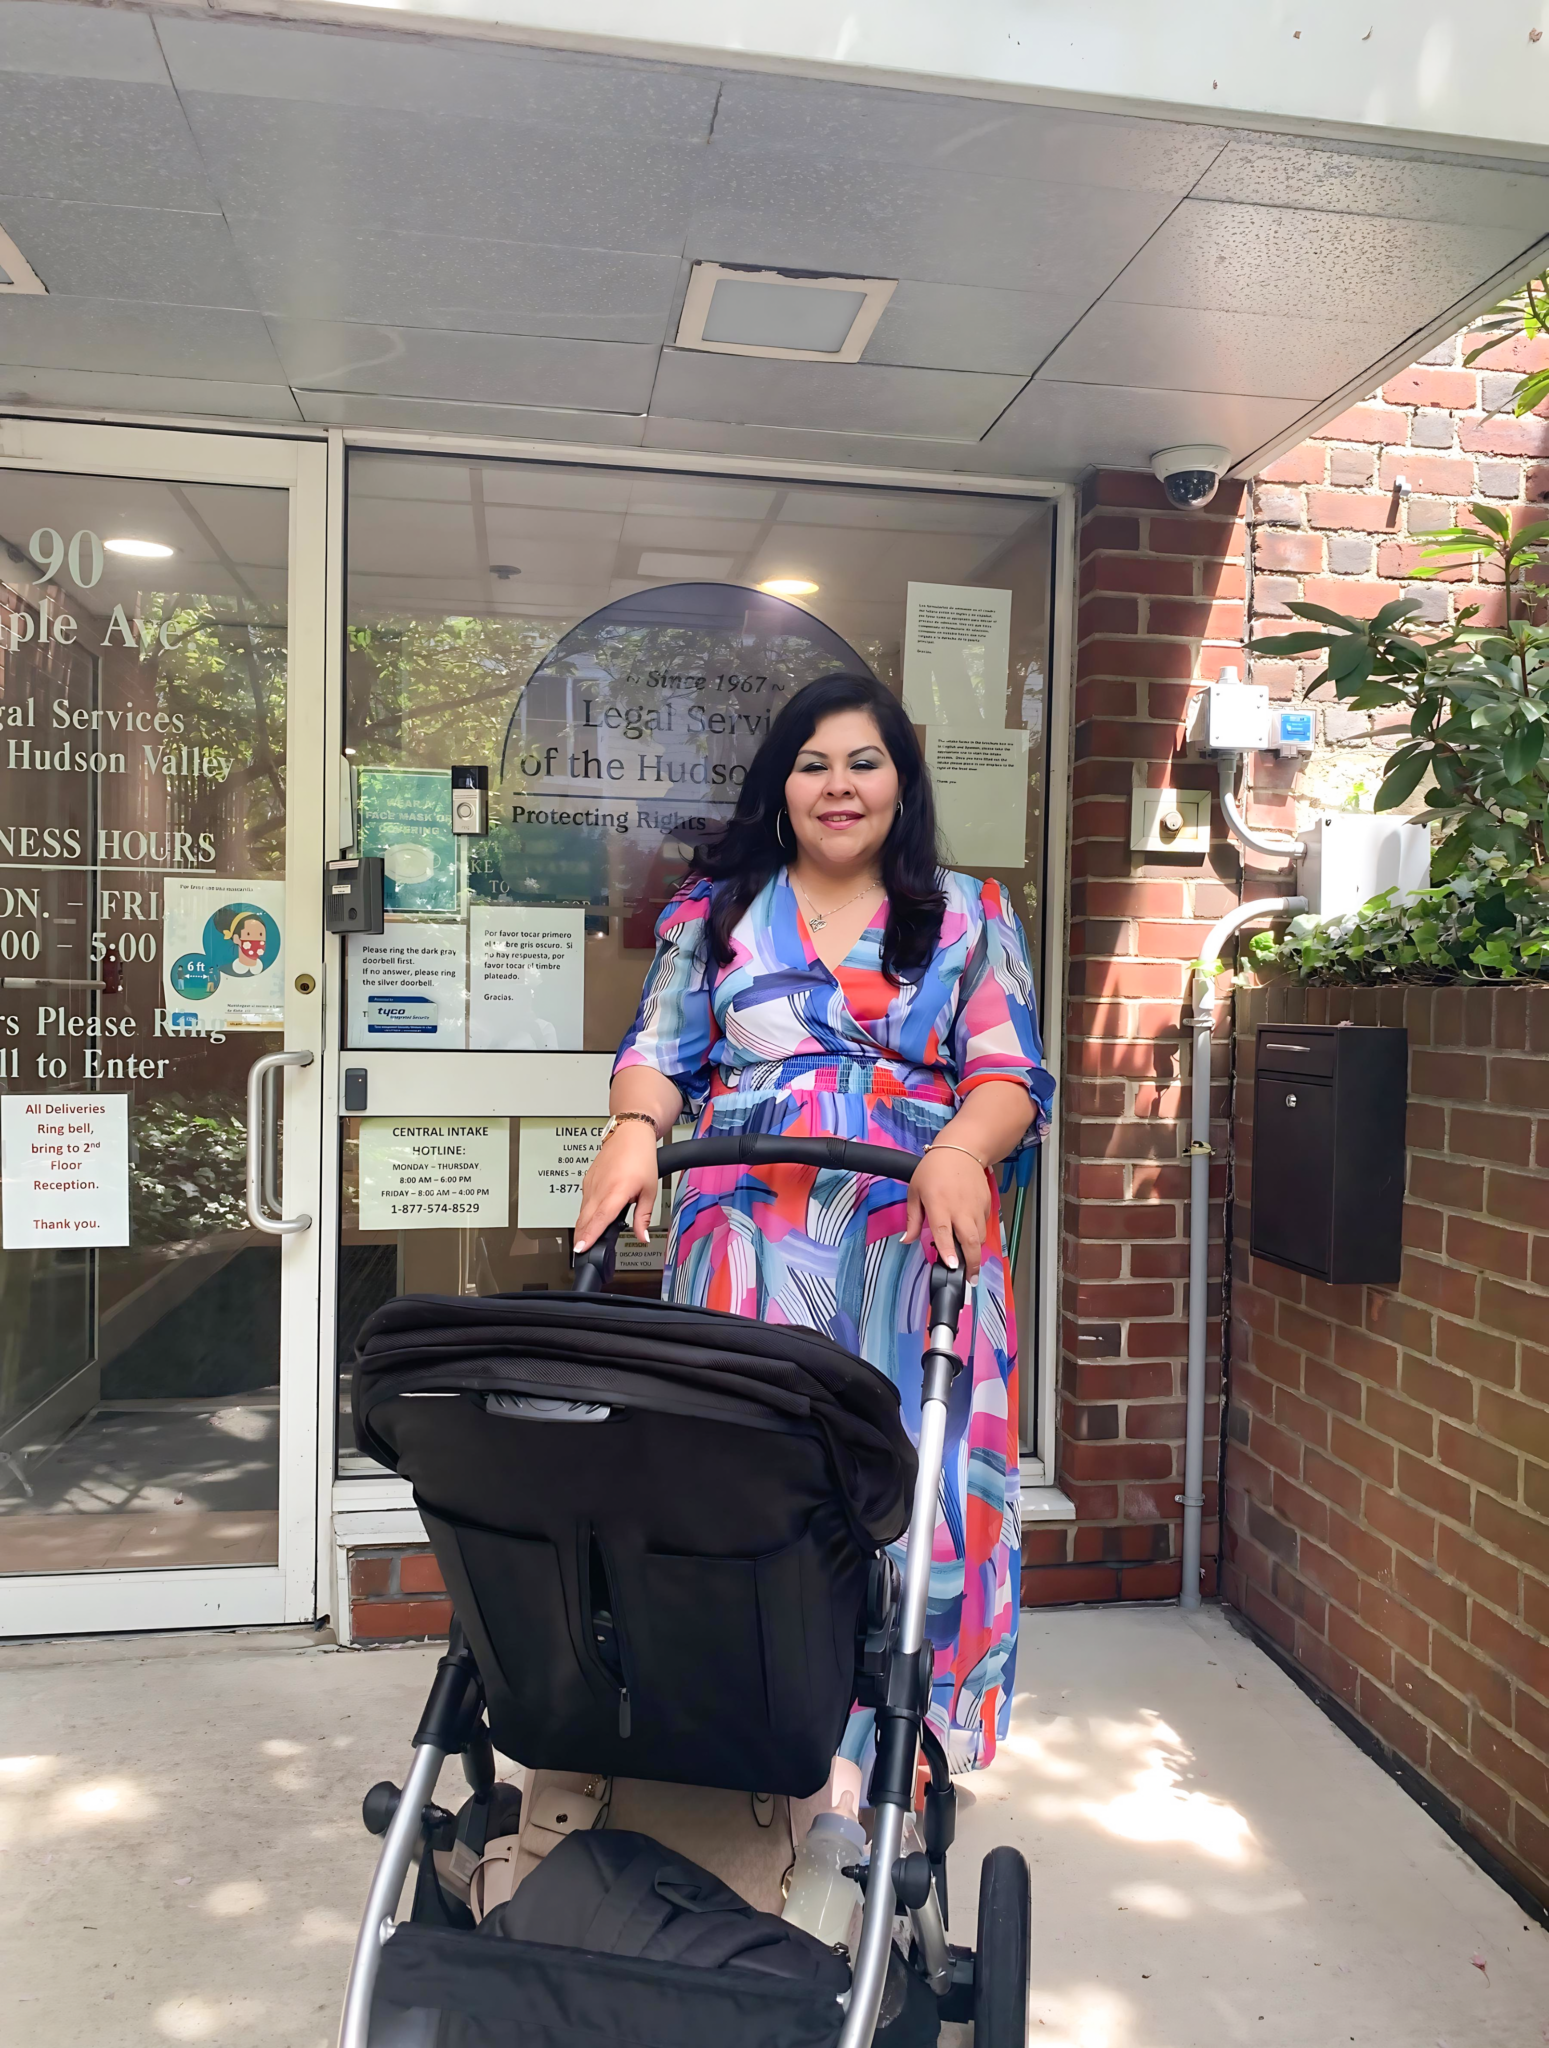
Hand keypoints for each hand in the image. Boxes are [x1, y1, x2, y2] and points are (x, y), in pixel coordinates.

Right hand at [574, 1123, 659, 1251]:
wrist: (629, 1134)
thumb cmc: (641, 1158)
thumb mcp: (649, 1190)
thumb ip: (644, 1217)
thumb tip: (643, 1237)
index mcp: (616, 1191)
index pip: (599, 1219)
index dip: (589, 1235)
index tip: (581, 1248)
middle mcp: (599, 1188)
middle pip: (585, 1219)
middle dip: (581, 1237)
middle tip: (580, 1252)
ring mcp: (591, 1184)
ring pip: (582, 1211)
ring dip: (582, 1226)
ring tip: (584, 1240)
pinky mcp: (587, 1180)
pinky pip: (584, 1201)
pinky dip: (585, 1213)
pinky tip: (590, 1219)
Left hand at [902, 1147, 990, 1279]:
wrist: (961, 1150)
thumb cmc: (933, 1170)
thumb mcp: (915, 1191)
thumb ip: (913, 1219)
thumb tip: (906, 1240)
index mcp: (938, 1205)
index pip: (944, 1232)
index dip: (948, 1251)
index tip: (952, 1266)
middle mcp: (960, 1208)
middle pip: (970, 1240)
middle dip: (972, 1262)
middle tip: (970, 1278)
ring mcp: (976, 1207)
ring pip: (979, 1236)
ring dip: (976, 1252)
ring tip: (970, 1263)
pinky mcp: (986, 1204)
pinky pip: (984, 1225)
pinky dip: (979, 1235)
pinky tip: (971, 1236)